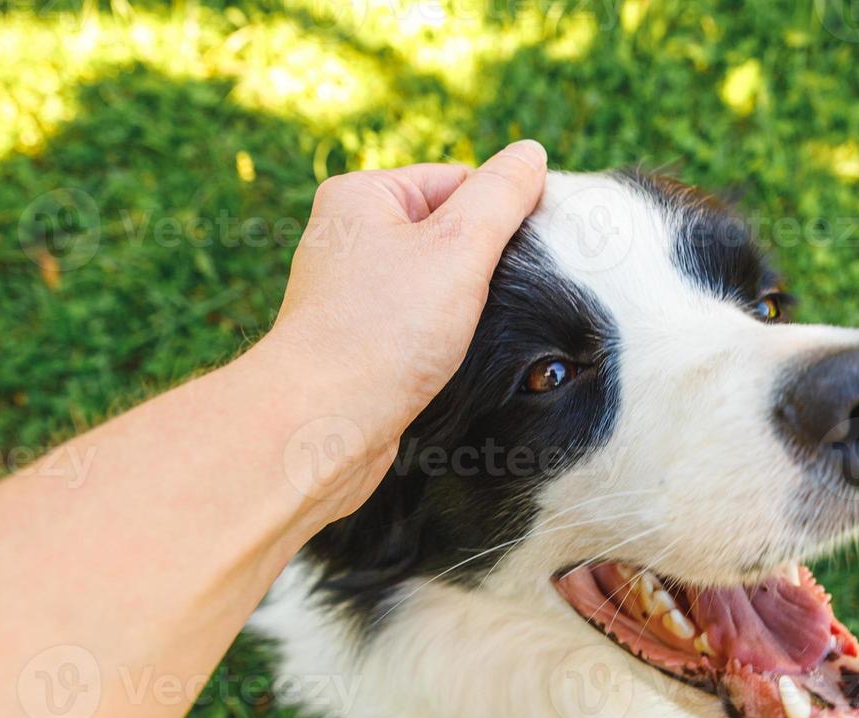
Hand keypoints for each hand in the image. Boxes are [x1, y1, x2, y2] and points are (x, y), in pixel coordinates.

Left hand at [255, 140, 547, 516]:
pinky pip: (420, 323)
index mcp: (362, 195)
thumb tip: (531, 154)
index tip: (535, 254)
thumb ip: (501, 196)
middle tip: (511, 296)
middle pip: (450, 232)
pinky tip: (457, 357)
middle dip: (486, 264)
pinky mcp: (360, 340)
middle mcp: (349, 237)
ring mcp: (353, 291)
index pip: (459, 181)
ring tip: (479, 330)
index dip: (503, 215)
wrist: (323, 422)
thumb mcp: (459, 247)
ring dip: (469, 305)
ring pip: (438, 282)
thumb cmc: (384, 330)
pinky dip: (446, 337)